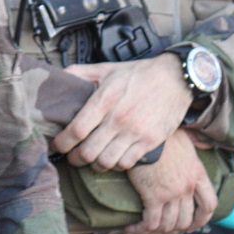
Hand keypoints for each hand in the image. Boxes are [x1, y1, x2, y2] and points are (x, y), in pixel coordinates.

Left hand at [50, 54, 191, 171]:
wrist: (176, 79)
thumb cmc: (138, 74)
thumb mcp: (107, 68)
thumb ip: (80, 73)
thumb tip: (57, 77)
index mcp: (105, 100)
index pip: (76, 131)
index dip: (62, 143)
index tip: (57, 146)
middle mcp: (119, 118)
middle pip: (88, 152)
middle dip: (75, 159)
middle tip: (72, 157)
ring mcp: (135, 132)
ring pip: (106, 162)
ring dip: (94, 165)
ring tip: (92, 160)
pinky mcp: (150, 142)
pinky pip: (126, 163)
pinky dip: (115, 165)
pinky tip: (113, 158)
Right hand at [125, 129, 217, 233]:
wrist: (147, 135)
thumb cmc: (164, 135)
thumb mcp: (188, 142)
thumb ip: (197, 149)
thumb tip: (203, 145)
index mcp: (198, 175)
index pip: (209, 205)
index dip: (202, 219)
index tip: (193, 226)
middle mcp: (188, 188)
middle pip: (186, 220)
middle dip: (175, 229)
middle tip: (164, 229)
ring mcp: (172, 194)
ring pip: (168, 224)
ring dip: (156, 231)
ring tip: (144, 228)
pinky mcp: (153, 197)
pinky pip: (151, 222)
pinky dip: (141, 229)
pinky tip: (132, 228)